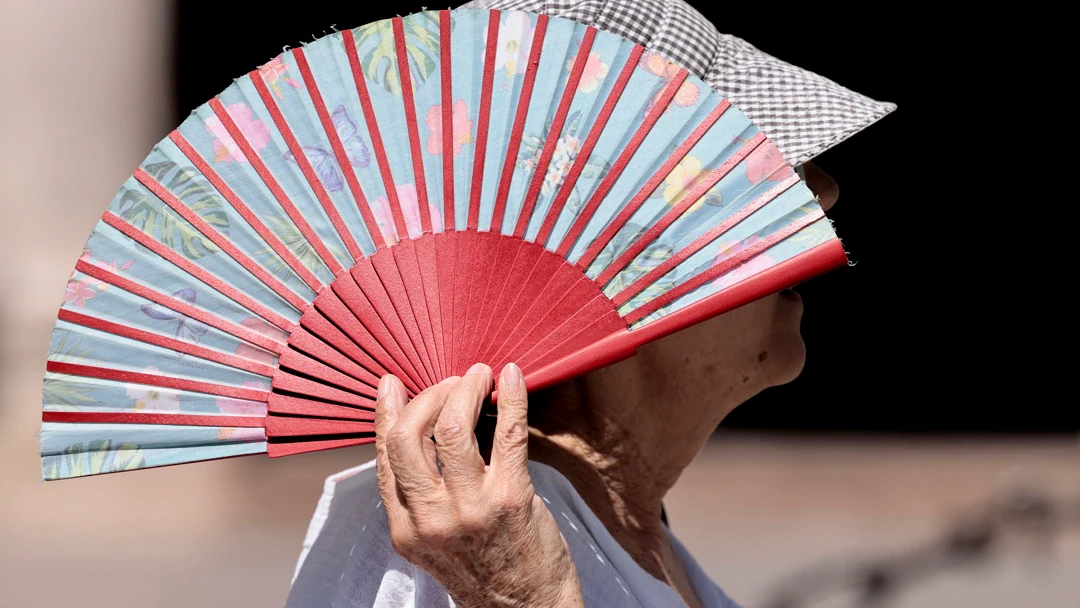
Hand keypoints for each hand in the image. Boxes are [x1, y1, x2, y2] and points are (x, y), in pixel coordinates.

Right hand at [374, 362, 584, 607]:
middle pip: (409, 435)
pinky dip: (510, 398)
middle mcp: (431, 518)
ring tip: (480, 376)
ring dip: (466, 389)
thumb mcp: (434, 541)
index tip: (393, 386)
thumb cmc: (484, 568)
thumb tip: (416, 438)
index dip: (387, 413)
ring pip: (452, 427)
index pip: (385, 456)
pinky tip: (512, 379)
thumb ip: (419, 498)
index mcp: (406, 528)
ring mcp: (470, 507)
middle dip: (429, 394)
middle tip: (451, 382)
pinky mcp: (511, 497)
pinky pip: (507, 433)